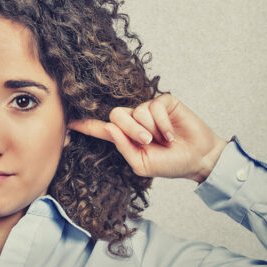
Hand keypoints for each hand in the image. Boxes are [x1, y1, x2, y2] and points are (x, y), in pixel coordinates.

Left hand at [69, 93, 226, 182]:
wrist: (197, 159)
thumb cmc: (170, 164)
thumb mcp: (143, 164)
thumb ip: (124, 148)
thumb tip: (109, 128)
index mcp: (126, 137)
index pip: (102, 129)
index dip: (86, 125)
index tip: (69, 123)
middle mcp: (134, 120)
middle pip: (116, 114)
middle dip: (130, 130)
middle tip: (148, 141)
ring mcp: (149, 110)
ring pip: (137, 112)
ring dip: (152, 129)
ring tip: (165, 139)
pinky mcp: (164, 102)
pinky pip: (154, 107)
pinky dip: (163, 123)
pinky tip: (171, 134)